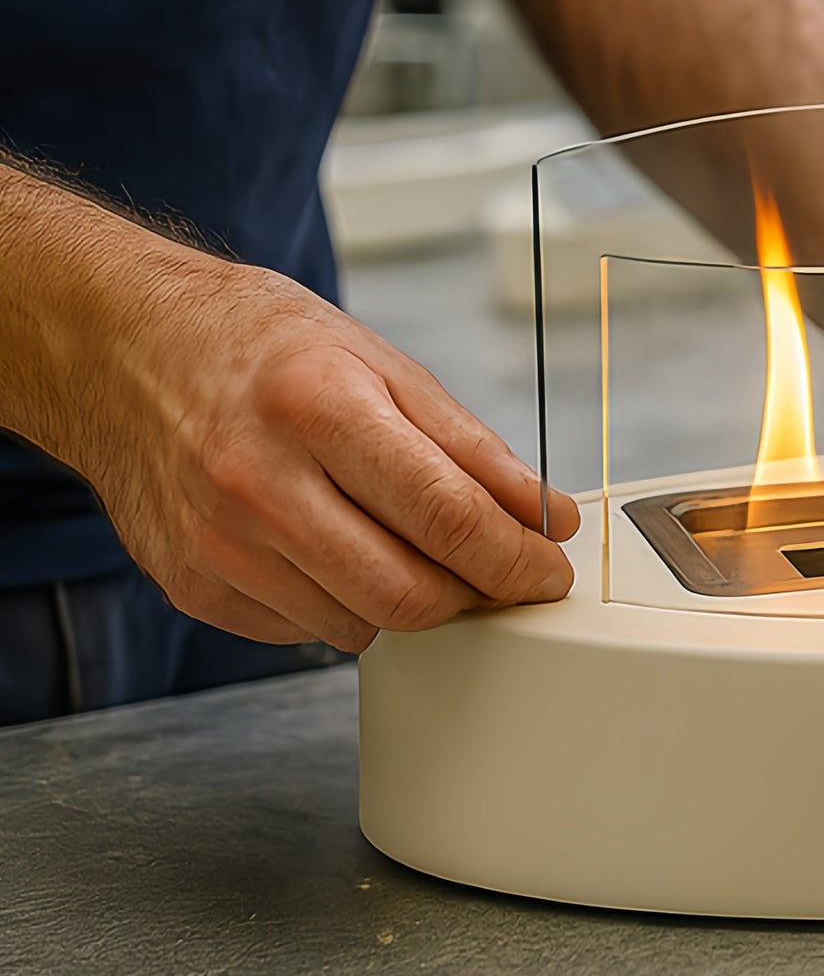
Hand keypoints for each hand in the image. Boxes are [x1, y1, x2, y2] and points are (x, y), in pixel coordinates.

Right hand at [63, 244, 575, 652]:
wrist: (123, 348)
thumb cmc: (258, 346)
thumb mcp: (380, 364)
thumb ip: (471, 447)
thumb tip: (544, 516)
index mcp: (319, 407)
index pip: (446, 517)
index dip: (514, 561)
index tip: (548, 574)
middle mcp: (259, 482)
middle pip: (406, 592)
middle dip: (473, 596)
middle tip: (497, 575)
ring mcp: (217, 543)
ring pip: (360, 624)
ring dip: (406, 600)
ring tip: (403, 542)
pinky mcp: (191, 584)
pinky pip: (304, 629)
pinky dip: (342, 604)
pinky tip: (332, 548)